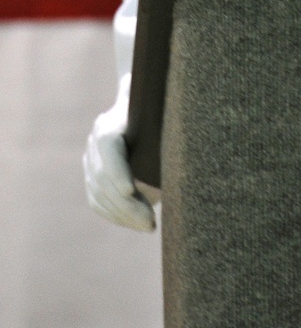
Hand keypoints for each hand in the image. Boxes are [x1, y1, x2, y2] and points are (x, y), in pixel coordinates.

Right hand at [83, 76, 155, 230]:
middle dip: (126, 204)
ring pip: (98, 194)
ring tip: (148, 226)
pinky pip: (97, 200)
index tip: (132, 191)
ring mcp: (90, 159)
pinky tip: (135, 222)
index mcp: (110, 124)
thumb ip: (168, 133)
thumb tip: (182, 158)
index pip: (108, 147)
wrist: (140, 102)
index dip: (117, 171)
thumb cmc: (159, 110)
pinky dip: (115, 215)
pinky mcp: (92, 174)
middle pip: (103, 178)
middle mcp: (95, 142)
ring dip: (123, 215)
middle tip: (151, 222)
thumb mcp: (163, 115)